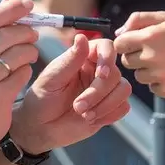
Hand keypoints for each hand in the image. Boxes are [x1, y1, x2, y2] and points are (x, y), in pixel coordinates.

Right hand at [0, 0, 38, 164]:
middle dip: (24, 31)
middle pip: (3, 36)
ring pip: (15, 54)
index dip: (9, 10)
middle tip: (34, 32)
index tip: (27, 3)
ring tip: (30, 54)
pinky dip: (26, 70)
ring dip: (29, 51)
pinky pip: (21, 74)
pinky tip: (21, 74)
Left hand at [11, 36, 130, 153]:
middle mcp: (97, 71)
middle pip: (115, 74)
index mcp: (83, 58)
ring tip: (84, 114)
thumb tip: (81, 37)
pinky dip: (109, 115)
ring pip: (123, 90)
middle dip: (97, 92)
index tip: (100, 74)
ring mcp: (105, 90)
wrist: (41, 127)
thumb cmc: (41, 99)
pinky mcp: (110, 107)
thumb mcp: (52, 78)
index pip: (106, 47)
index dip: (108, 58)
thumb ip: (70, 59)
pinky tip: (91, 119)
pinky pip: (123, 107)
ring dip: (104, 105)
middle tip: (78, 106)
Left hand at [114, 12, 164, 101]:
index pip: (119, 44)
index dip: (126, 43)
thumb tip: (119, 33)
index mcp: (148, 37)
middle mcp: (151, 57)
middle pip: (127, 61)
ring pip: (139, 76)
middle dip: (136, 56)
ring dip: (147, 70)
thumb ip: (139, 20)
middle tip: (153, 51)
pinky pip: (154, 88)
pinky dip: (160, 82)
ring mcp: (160, 75)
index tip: (135, 42)